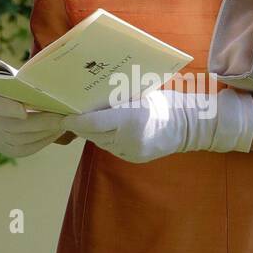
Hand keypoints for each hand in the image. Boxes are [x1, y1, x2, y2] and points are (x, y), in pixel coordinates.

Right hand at [0, 88, 65, 157]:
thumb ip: (24, 85)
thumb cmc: (11, 90)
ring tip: (63, 124)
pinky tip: (57, 132)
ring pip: (25, 138)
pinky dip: (45, 140)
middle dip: (42, 122)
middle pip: (17, 125)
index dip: (8, 109)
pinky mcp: (8, 150)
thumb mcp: (11, 82)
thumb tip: (50, 86)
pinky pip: (28, 148)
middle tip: (62, 117)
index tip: (23, 111)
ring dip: (46, 132)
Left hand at [63, 88, 252, 162]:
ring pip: (101, 141)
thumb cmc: (163, 101)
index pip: (92, 123)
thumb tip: (87, 98)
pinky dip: (105, 137)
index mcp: (129, 118)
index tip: (62, 115)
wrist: (190, 125)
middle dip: (80, 124)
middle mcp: (128, 138)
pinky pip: (111, 147)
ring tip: (86, 119)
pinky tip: (105, 128)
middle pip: (93, 133)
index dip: (74, 120)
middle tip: (68, 113)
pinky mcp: (134, 158)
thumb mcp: (137, 94)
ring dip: (93, 131)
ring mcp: (131, 152)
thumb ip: (114, 100)